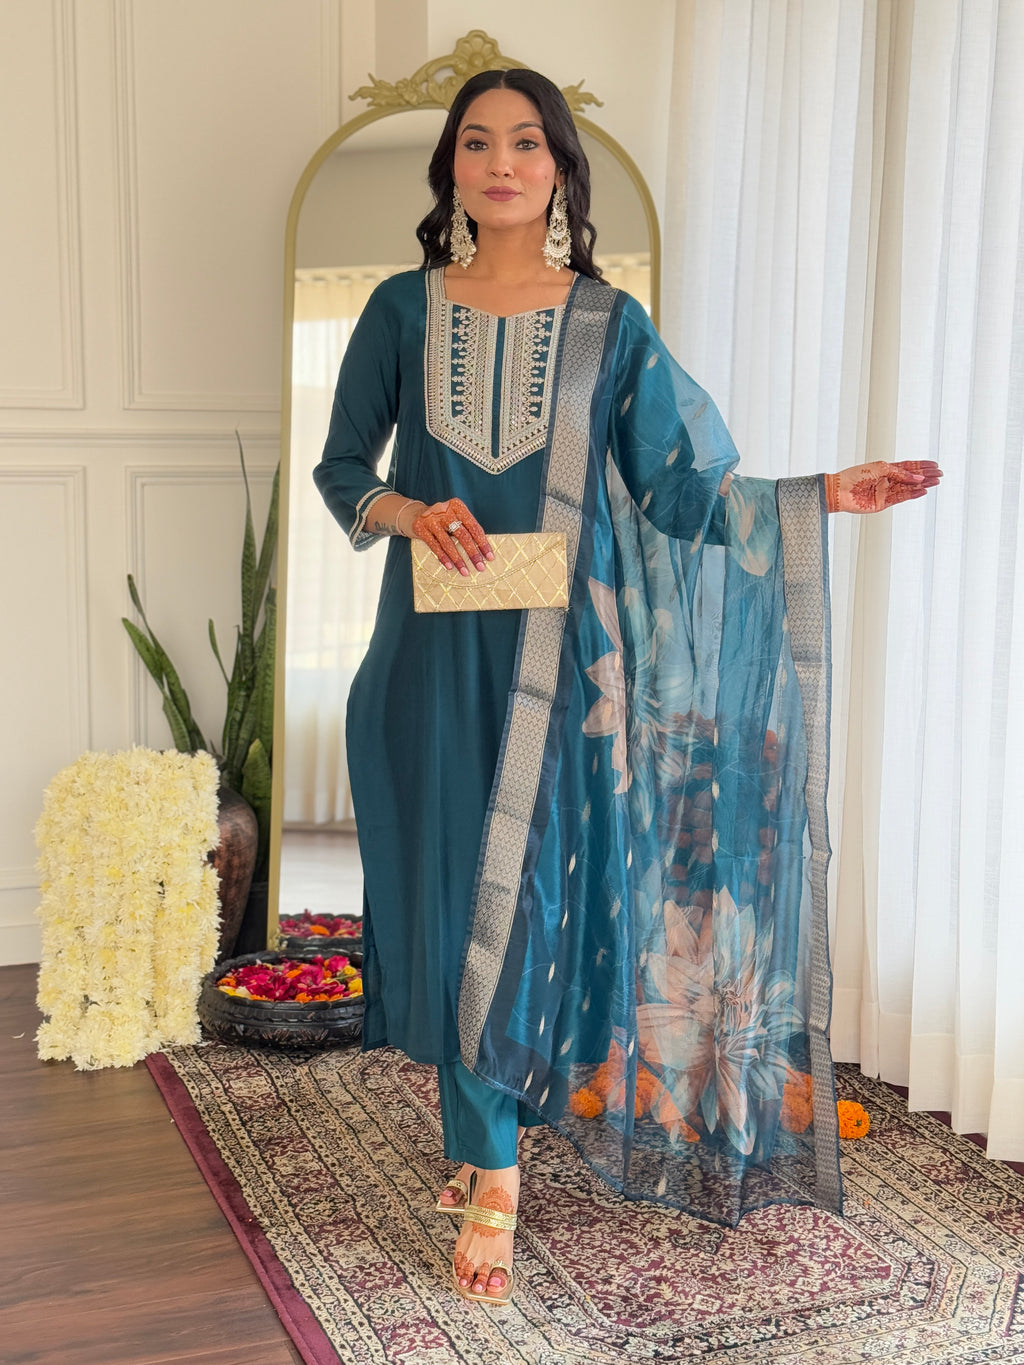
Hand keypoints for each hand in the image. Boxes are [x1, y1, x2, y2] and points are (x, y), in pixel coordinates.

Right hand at [411, 497, 493, 575]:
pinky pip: (434, 546)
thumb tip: (482, 552)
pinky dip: (443, 558)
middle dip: (473, 553)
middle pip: (462, 535)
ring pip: (448, 542)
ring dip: (458, 559)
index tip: (490, 557)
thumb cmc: (441, 520)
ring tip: (465, 572)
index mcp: (457, 506)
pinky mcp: (420, 527)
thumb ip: (465, 529)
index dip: (483, 543)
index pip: (473, 526)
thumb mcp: (454, 518)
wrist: (413, 514)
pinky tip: (450, 567)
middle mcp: (444, 510)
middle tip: (480, 567)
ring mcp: (431, 518)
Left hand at [825, 460, 941, 513]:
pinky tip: (923, 491)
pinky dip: (912, 494)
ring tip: (936, 482)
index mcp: (884, 469)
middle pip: (910, 477)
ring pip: (908, 488)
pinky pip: (901, 498)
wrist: (840, 491)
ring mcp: (885, 492)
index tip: (934, 465)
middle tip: (939, 474)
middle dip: (925, 475)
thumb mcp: (880, 468)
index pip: (907, 467)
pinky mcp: (883, 503)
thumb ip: (900, 473)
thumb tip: (918, 478)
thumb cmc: (855, 476)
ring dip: (922, 485)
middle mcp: (887, 480)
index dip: (921, 466)